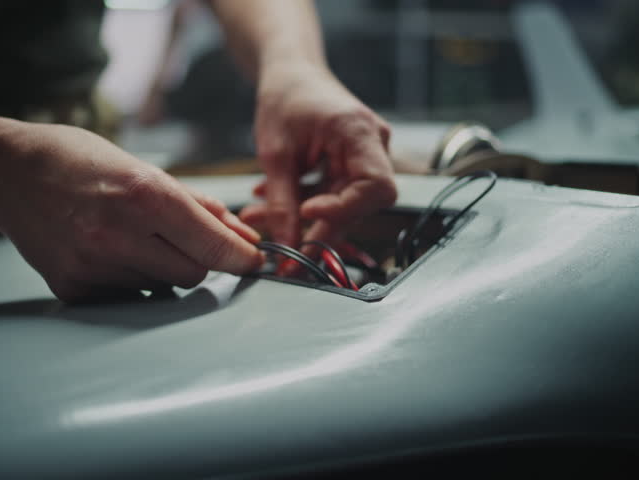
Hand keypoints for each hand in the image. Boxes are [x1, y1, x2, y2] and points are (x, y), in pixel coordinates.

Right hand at [0, 124, 263, 301]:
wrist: (9, 173)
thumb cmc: (82, 162)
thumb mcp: (144, 168)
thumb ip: (199, 206)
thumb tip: (243, 236)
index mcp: (144, 195)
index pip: (213, 246)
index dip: (242, 257)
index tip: (253, 260)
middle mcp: (119, 233)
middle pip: (194, 274)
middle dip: (198, 260)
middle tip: (176, 238)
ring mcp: (92, 264)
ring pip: (160, 286)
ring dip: (159, 268)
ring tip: (126, 236)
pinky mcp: (72, 287)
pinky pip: (125, 296)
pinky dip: (127, 279)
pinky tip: (102, 250)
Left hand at [239, 63, 396, 246]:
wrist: (291, 74)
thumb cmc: (286, 97)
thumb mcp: (274, 152)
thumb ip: (281, 201)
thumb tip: (287, 245)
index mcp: (358, 131)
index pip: (374, 186)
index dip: (344, 209)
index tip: (308, 215)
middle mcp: (373, 145)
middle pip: (361, 202)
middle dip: (322, 228)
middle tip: (290, 251)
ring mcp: (366, 156)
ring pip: (344, 204)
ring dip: (305, 218)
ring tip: (264, 219)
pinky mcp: (352, 165)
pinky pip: (334, 195)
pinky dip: (304, 204)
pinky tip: (272, 203)